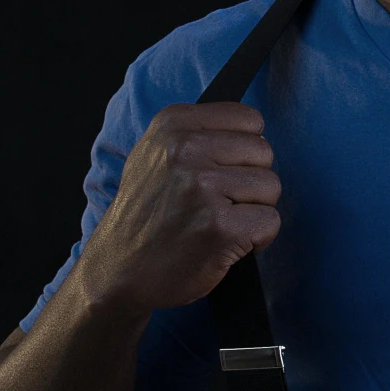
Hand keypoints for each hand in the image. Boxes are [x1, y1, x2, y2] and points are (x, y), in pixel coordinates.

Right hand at [74, 102, 280, 312]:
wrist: (118, 270)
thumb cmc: (145, 215)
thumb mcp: (154, 154)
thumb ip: (198, 134)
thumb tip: (251, 130)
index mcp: (173, 124)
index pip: (249, 119)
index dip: (243, 151)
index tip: (221, 172)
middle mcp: (186, 150)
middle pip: (263, 152)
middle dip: (250, 181)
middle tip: (218, 204)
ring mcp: (203, 188)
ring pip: (271, 187)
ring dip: (253, 210)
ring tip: (218, 222)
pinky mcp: (220, 226)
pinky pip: (270, 222)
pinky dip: (257, 238)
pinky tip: (225, 243)